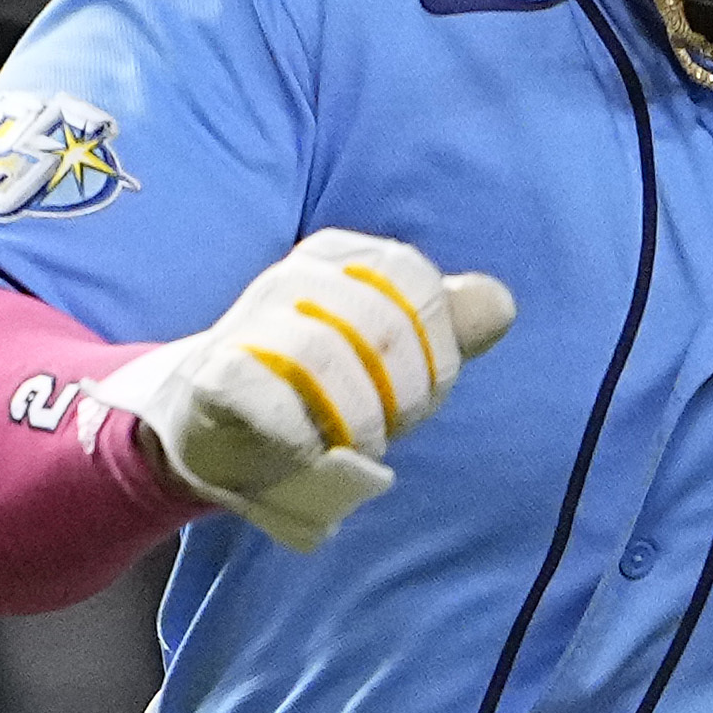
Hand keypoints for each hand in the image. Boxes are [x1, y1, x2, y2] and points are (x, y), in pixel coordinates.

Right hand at [96, 230, 519, 550]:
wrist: (212, 428)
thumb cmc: (314, 391)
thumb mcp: (389, 357)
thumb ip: (445, 330)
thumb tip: (499, 303)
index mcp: (343, 260)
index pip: (417, 284)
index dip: (436, 352)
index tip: (418, 397)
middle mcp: (295, 277)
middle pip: (384, 324)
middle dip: (404, 395)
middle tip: (388, 430)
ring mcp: (248, 320)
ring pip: (325, 356)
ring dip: (356, 420)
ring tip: (350, 447)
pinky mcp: (214, 375)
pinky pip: (268, 399)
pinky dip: (300, 439)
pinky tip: (306, 452)